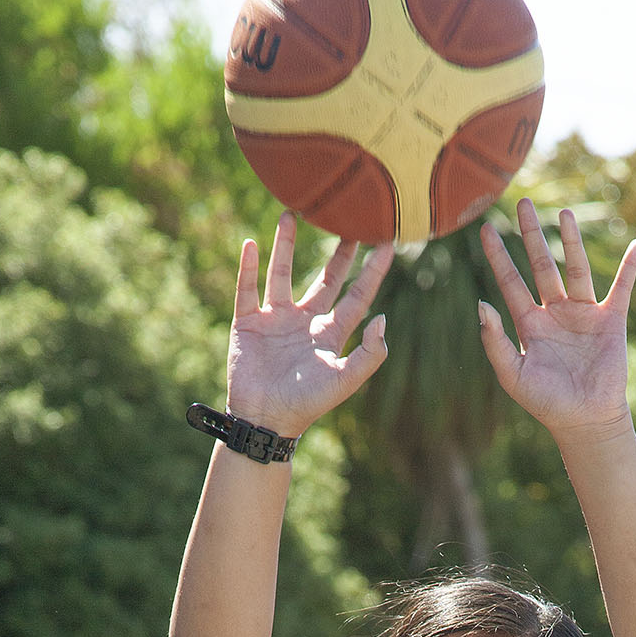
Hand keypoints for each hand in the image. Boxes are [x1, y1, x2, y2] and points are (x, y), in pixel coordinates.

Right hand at [224, 214, 391, 438]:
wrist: (265, 421)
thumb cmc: (306, 405)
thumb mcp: (344, 381)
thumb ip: (369, 354)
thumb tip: (382, 318)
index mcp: (330, 334)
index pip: (357, 296)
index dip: (372, 271)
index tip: (388, 242)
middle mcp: (305, 321)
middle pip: (326, 279)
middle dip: (338, 252)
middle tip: (350, 218)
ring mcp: (276, 319)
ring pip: (283, 274)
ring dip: (287, 245)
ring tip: (293, 214)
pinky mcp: (248, 323)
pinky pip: (248, 289)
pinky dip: (248, 267)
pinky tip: (251, 243)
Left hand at [477, 198, 635, 440]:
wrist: (585, 421)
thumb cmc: (547, 403)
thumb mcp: (513, 375)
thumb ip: (495, 341)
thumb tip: (481, 304)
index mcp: (530, 323)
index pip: (511, 282)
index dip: (498, 257)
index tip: (486, 229)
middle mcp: (555, 312)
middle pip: (541, 265)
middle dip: (531, 235)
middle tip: (523, 203)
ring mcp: (584, 314)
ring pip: (576, 269)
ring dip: (571, 241)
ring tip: (563, 214)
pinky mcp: (611, 320)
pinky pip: (622, 288)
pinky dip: (629, 268)